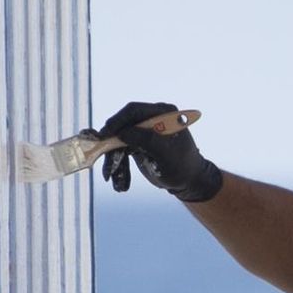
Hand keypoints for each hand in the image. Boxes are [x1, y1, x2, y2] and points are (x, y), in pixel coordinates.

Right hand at [95, 99, 222, 202]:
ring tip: (110, 177)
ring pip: (119, 141)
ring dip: (113, 159)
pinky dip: (118, 166)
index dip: (118, 121)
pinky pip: (121, 151)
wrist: (189, 182)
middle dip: (111, 144)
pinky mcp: (137, 144)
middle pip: (123, 125)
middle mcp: (152, 118)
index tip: (105, 134)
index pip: (134, 111)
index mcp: (163, 113)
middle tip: (102, 156)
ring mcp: (143, 131)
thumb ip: (145, 139)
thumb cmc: (182, 166)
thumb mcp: (165, 153)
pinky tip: (119, 182)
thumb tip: (122, 131)